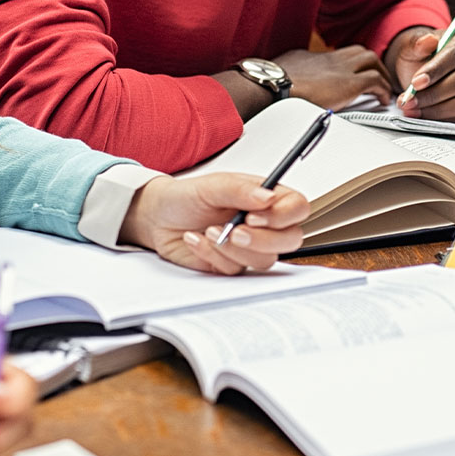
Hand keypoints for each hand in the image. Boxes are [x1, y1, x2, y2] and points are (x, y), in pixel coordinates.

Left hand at [119, 173, 309, 274]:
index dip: (284, 216)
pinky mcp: (232, 265)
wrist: (158, 218)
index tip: (256, 216)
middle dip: (262, 239)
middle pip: (290, 239)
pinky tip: (196, 240)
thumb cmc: (187, 196)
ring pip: (264, 260)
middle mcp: (264, 224)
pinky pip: (234, 270)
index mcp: (266, 198)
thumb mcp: (213, 185)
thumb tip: (268, 197)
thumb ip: (240, 190)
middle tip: (236, 232)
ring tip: (209, 231)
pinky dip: (212, 255)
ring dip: (233, 248)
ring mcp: (250, 247)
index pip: (297, 208)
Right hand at [276, 45, 390, 110]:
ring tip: (384, 88)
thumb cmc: (273, 81)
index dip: (349, 64)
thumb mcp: (283, 70)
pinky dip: (383, 89)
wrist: (275, 84)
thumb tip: (288, 79)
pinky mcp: (350, 84)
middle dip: (371, 64)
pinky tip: (383, 99)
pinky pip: (375, 81)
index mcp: (315, 57)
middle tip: (376, 77)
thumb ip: (292, 72)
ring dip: (381, 73)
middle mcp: (331, 59)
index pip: (339, 55)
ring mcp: (342, 69)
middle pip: (359, 52)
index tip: (352, 73)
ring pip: (372, 60)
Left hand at [387, 27, 454, 123]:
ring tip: (413, 109)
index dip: (436, 70)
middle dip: (432, 94)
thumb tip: (427, 41)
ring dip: (437, 110)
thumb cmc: (420, 56)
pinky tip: (423, 116)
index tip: (415, 82)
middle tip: (409, 101)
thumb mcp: (412, 46)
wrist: (422, 72)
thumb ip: (417, 44)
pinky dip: (443, 119)